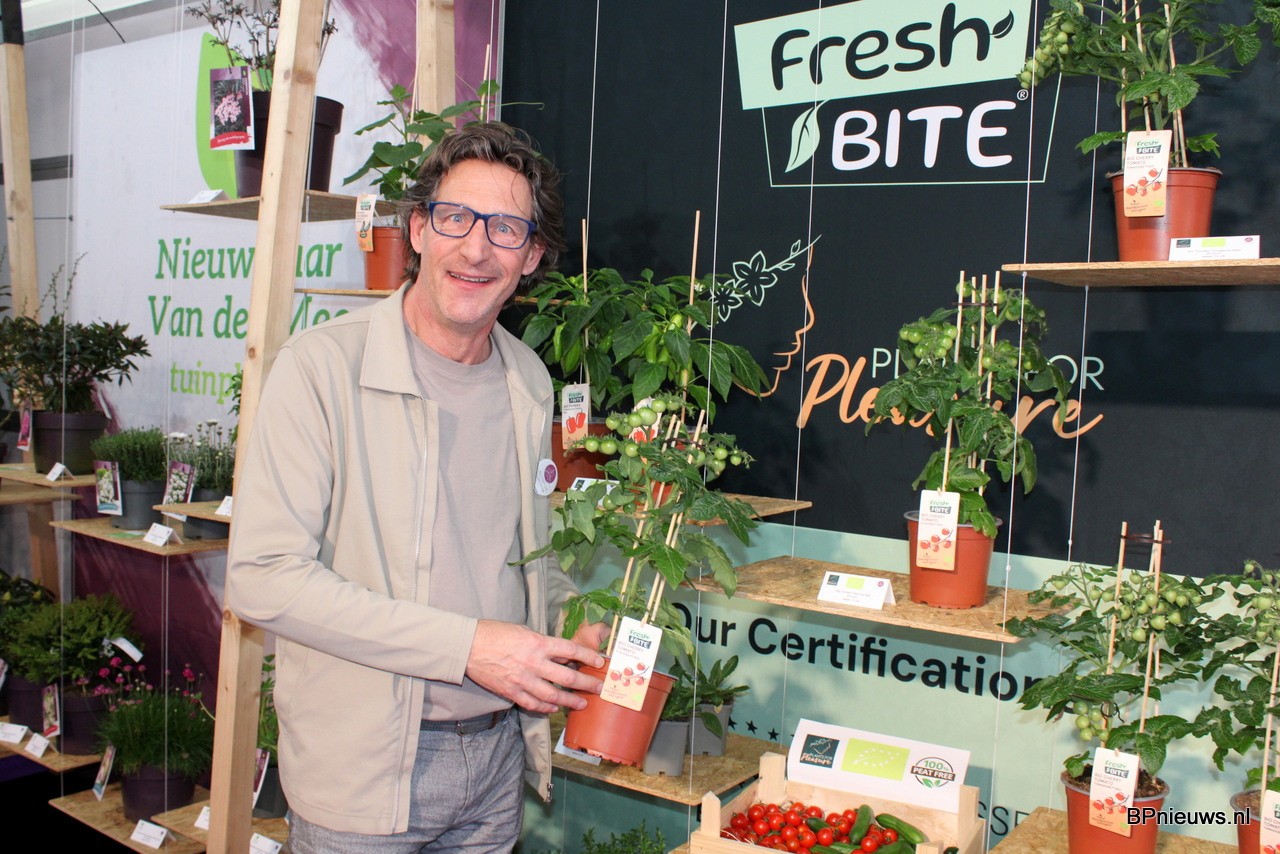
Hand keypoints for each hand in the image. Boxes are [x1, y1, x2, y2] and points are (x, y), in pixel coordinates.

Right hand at [466, 620, 604, 714]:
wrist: (468, 646)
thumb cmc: (496, 633)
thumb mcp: (524, 631)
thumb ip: (544, 644)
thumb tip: (563, 656)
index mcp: (538, 643)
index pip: (571, 650)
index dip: (589, 657)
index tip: (600, 662)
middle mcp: (534, 662)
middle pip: (568, 677)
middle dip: (587, 684)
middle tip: (599, 688)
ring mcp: (523, 679)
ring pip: (553, 695)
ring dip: (570, 701)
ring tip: (582, 704)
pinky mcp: (511, 692)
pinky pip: (533, 703)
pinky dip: (546, 707)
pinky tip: (554, 707)